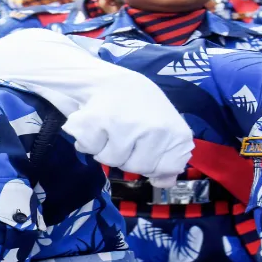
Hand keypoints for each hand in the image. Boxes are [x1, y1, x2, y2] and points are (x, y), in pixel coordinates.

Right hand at [61, 88, 192, 186]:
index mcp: (176, 132)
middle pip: (135, 168)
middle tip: (123, 131)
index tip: (144, 143)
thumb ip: (168, 156)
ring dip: (103, 148)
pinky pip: (88, 148)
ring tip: (108, 125)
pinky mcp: (98, 121)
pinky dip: (85, 140)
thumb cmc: (137, 104)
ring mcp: (127, 125)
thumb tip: (165, 183)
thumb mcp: (162, 126)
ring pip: (110, 160)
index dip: (152, 161)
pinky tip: (94, 123)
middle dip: (125, 156)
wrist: (105, 79)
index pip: (166, 168)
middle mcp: (156, 129)